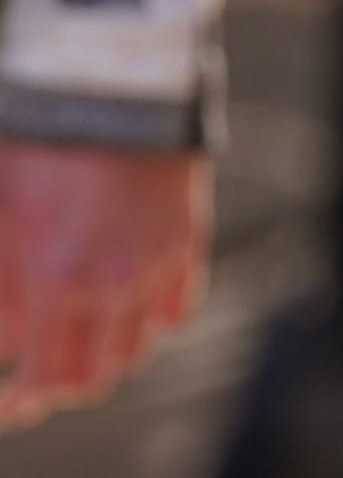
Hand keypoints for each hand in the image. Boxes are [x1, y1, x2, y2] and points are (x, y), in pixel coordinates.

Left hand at [0, 143, 208, 427]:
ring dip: (104, 354)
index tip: (9, 397)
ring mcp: (159, 261)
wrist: (110, 80)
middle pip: (95, 376)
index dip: (23, 398)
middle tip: (37, 377)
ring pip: (137, 350)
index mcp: (56, 279)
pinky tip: (124, 303)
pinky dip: (149, 320)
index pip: (45, 378)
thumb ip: (5, 289)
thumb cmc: (38, 141)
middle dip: (62, 385)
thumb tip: (12, 341)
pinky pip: (175, 309)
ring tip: (77, 336)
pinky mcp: (189, 238)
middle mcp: (114, 281)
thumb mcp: (1, 216)